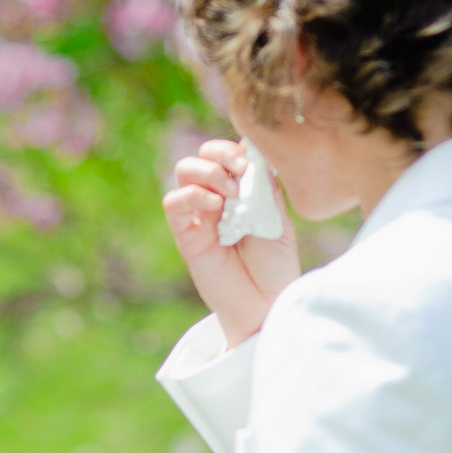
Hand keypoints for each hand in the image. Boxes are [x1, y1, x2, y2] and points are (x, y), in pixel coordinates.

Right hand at [163, 139, 299, 346]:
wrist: (266, 304)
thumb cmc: (276, 265)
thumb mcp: (278, 220)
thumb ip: (265, 188)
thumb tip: (255, 152)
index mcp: (243, 190)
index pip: (230, 152)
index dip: (237, 148)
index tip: (253, 161)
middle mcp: (219, 197)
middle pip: (204, 155)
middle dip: (220, 154)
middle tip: (241, 171)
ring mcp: (200, 215)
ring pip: (184, 171)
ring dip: (208, 173)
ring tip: (231, 195)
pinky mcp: (186, 235)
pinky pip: (173, 203)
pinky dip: (191, 196)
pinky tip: (215, 208)